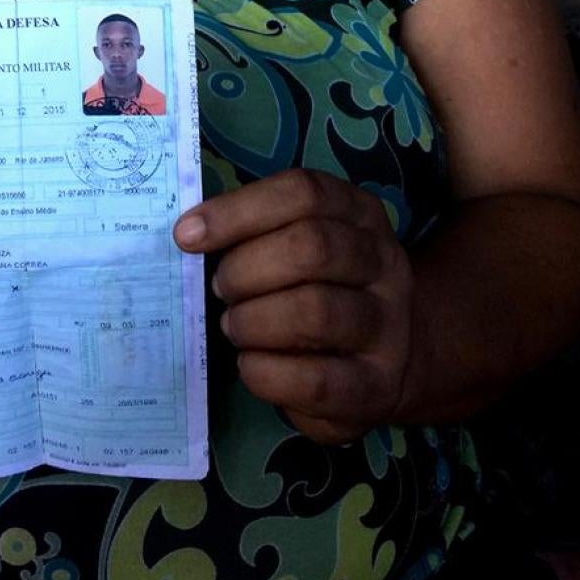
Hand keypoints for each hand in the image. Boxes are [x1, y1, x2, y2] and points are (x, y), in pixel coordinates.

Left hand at [174, 169, 413, 442]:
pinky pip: (317, 380)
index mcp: (357, 213)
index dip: (238, 210)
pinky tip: (250, 365)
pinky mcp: (376, 387)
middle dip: (245, 270)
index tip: (186, 235)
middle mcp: (382, 262)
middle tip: (219, 290)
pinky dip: (266, 372)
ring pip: (316, 312)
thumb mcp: (302, 242)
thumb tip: (187, 235)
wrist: (393, 357)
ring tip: (233, 327)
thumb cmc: (322, 285)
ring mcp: (387, 326)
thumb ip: (255, 231)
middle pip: (312, 247)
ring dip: (254, 321)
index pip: (302, 193)